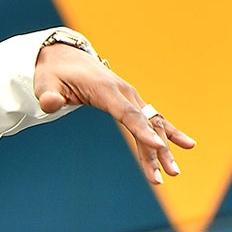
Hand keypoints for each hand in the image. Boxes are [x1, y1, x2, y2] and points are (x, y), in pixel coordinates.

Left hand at [33, 42, 195, 184]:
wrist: (64, 56)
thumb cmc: (54, 72)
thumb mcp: (45, 82)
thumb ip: (48, 94)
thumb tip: (50, 103)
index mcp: (104, 89)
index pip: (126, 113)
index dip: (142, 130)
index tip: (157, 146)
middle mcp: (123, 92)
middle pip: (144, 123)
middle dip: (156, 150)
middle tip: (167, 175)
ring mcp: (130, 96)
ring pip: (152, 123)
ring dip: (163, 148)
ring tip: (173, 173)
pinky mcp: (131, 100)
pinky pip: (152, 118)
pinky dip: (169, 131)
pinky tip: (186, 145)